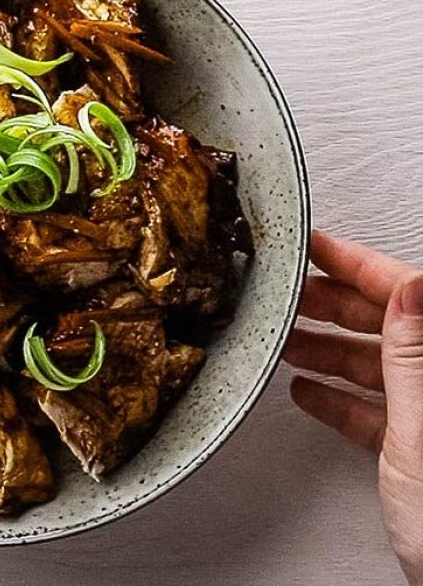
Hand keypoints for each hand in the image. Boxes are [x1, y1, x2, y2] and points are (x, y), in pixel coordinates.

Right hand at [285, 230, 422, 582]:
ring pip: (376, 368)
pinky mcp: (415, 450)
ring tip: (288, 340)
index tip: (317, 246)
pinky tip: (308, 392)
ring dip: (328, 352)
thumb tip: (408, 288)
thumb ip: (411, 357)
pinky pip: (373, 411)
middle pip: (387, 326)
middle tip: (290, 293)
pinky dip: (337, 399)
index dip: (358, 263)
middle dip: (333, 307)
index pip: (406, 293)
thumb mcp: (422, 432)